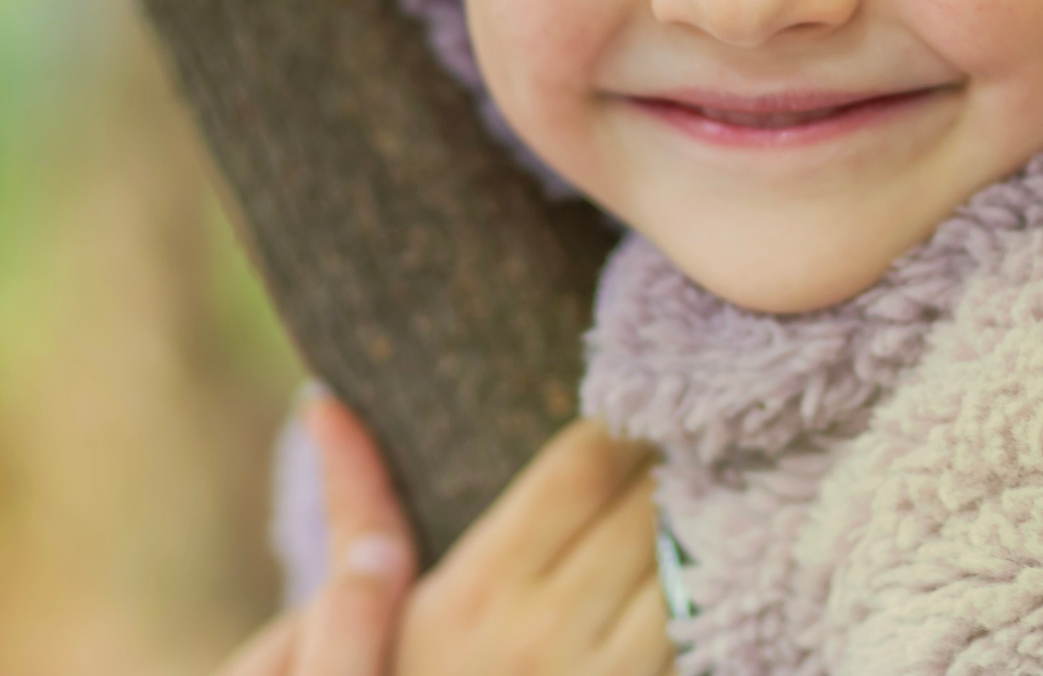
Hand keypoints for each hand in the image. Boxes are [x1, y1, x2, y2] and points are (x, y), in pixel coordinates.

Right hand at [214, 392, 676, 675]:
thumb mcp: (351, 618)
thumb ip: (354, 503)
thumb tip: (322, 403)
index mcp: (478, 591)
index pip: (581, 468)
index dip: (623, 423)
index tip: (642, 403)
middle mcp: (543, 636)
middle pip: (647, 508)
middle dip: (675, 462)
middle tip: (697, 431)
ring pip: (689, 571)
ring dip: (708, 526)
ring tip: (720, 492)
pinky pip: (702, 640)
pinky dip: (710, 597)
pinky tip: (711, 572)